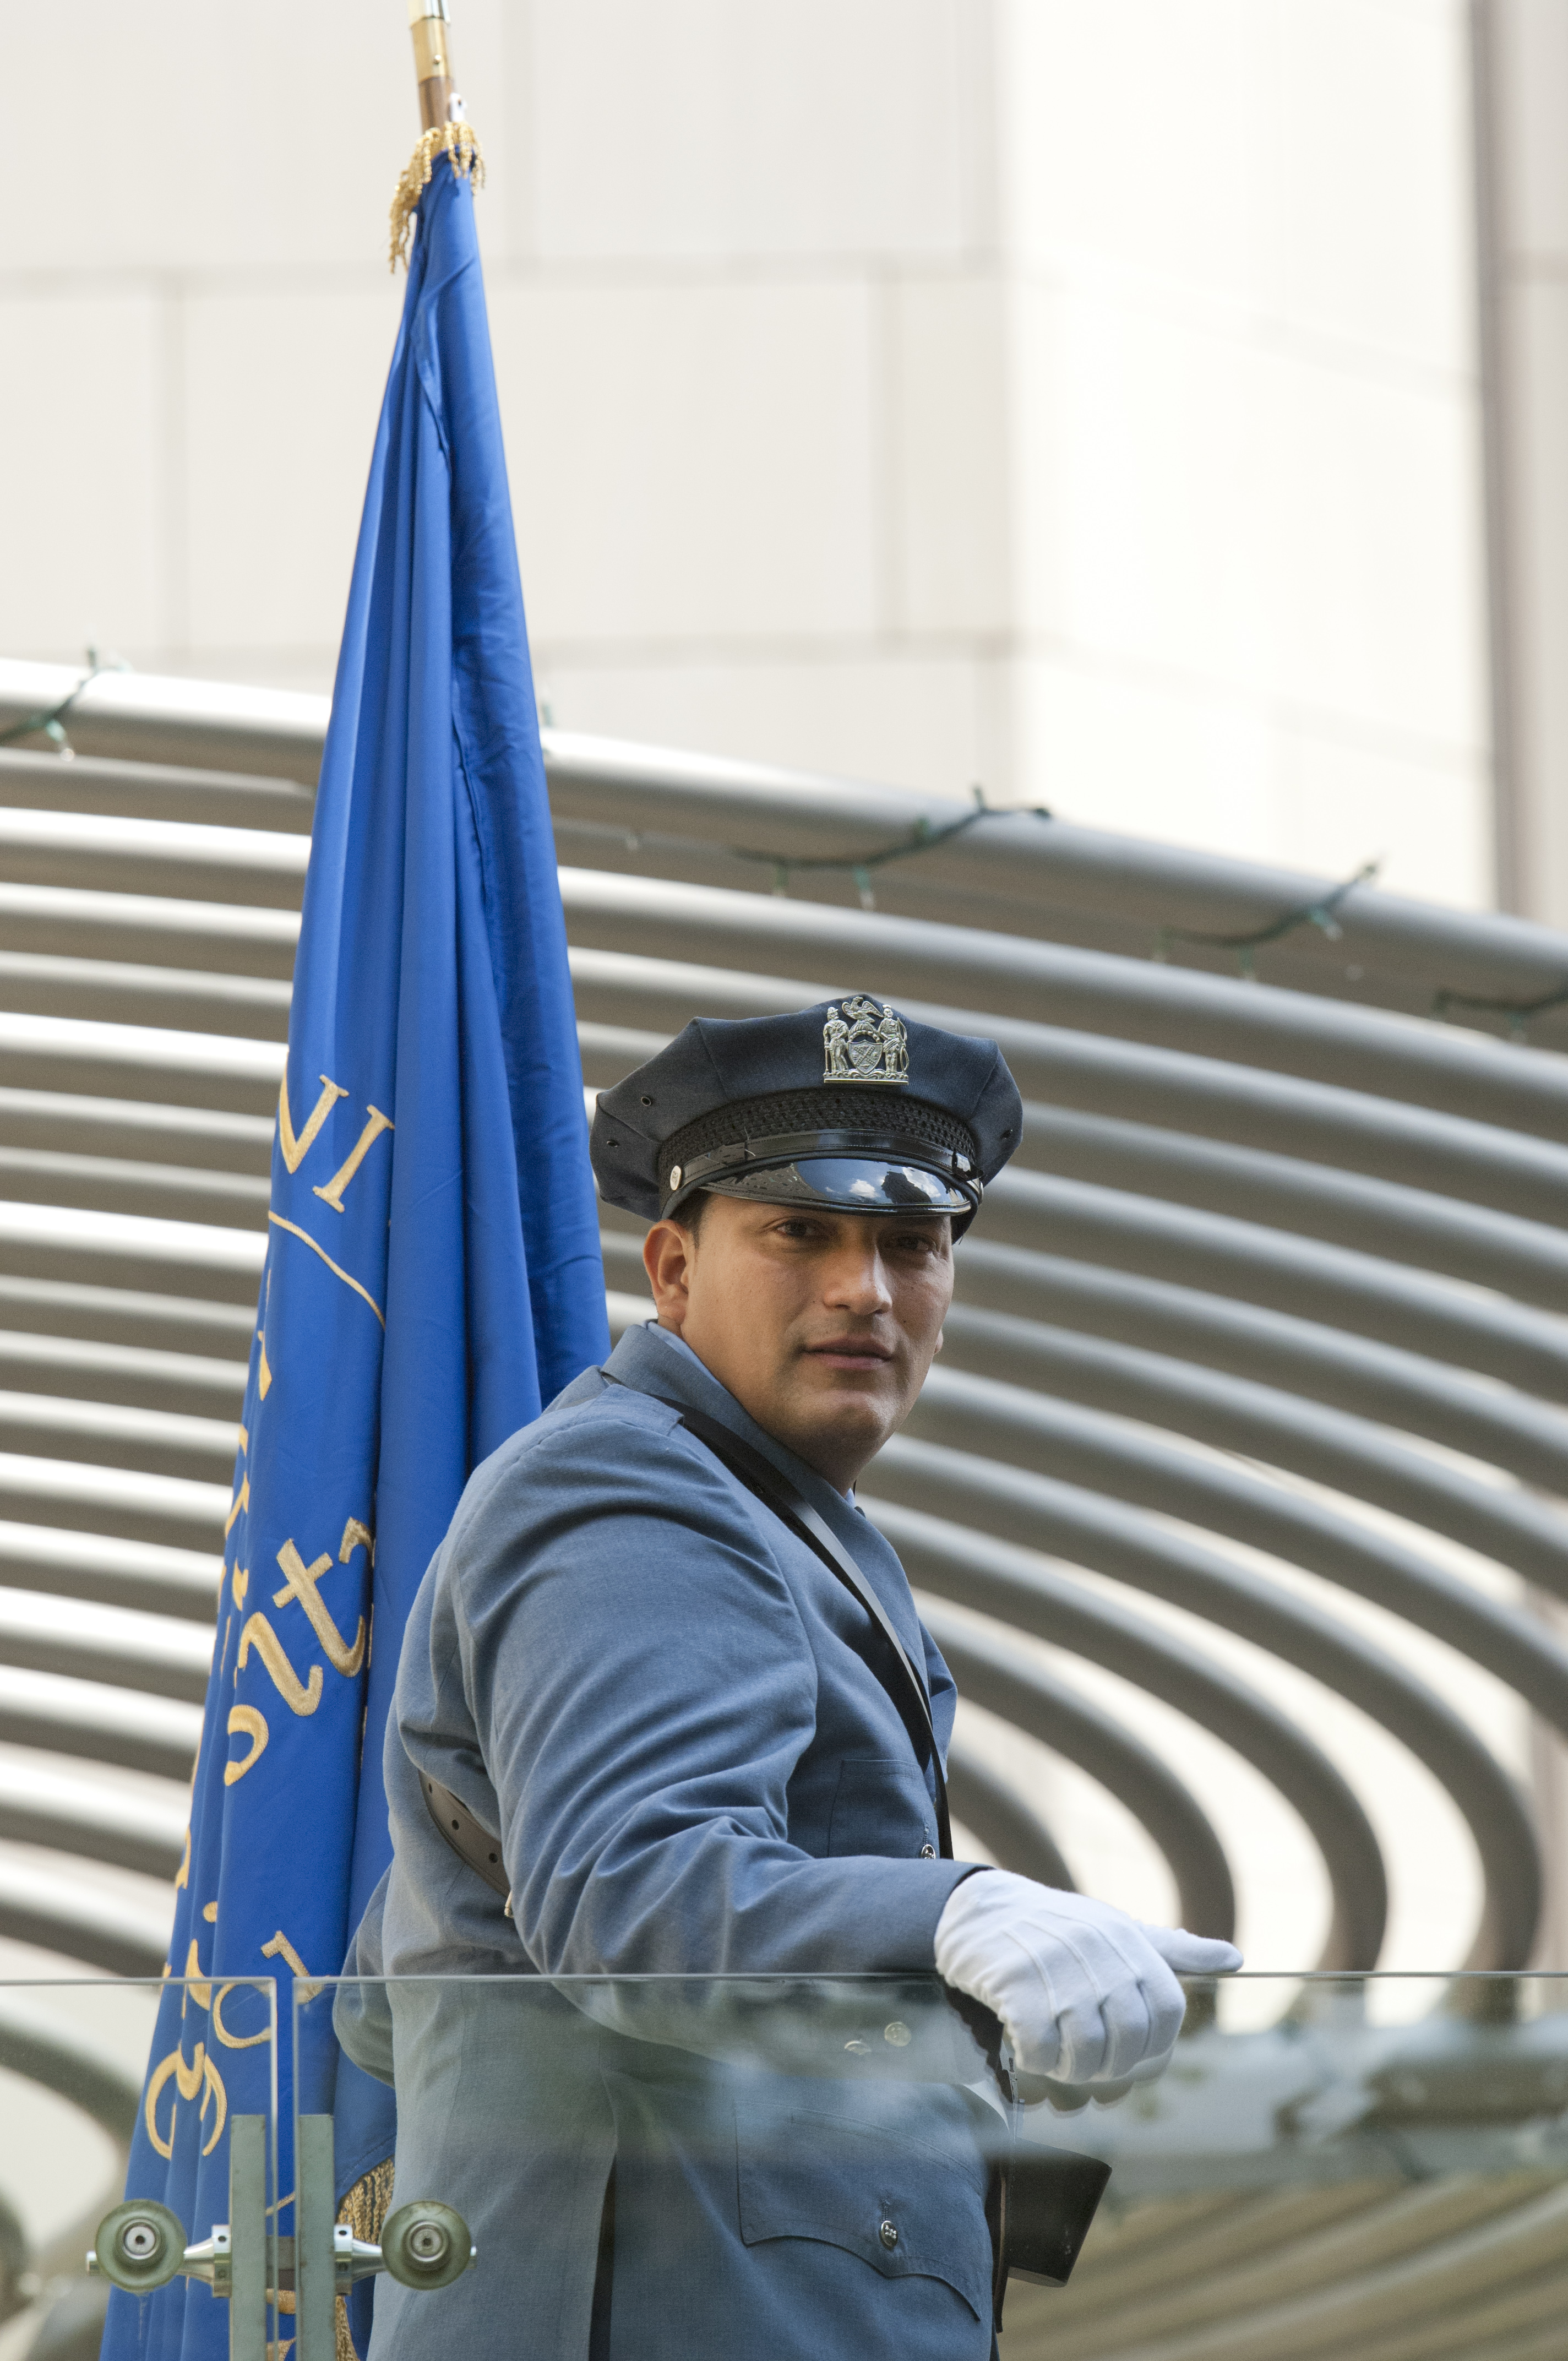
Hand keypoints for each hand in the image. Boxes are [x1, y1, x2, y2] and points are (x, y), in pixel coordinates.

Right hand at [934, 1871, 1241, 2084]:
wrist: (978, 1912)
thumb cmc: (1055, 1929)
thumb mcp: (1115, 1930)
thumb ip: (1171, 1952)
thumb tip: (1234, 1958)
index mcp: (1127, 1940)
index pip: (1167, 2011)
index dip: (1154, 2048)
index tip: (1130, 2057)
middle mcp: (1096, 1949)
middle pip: (1127, 2039)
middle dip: (1109, 2067)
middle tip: (1086, 2065)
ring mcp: (1054, 1965)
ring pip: (1085, 2049)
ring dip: (1070, 2069)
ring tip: (1056, 2059)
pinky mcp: (1012, 1983)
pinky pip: (1039, 2046)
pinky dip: (1035, 2060)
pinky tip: (1025, 2048)